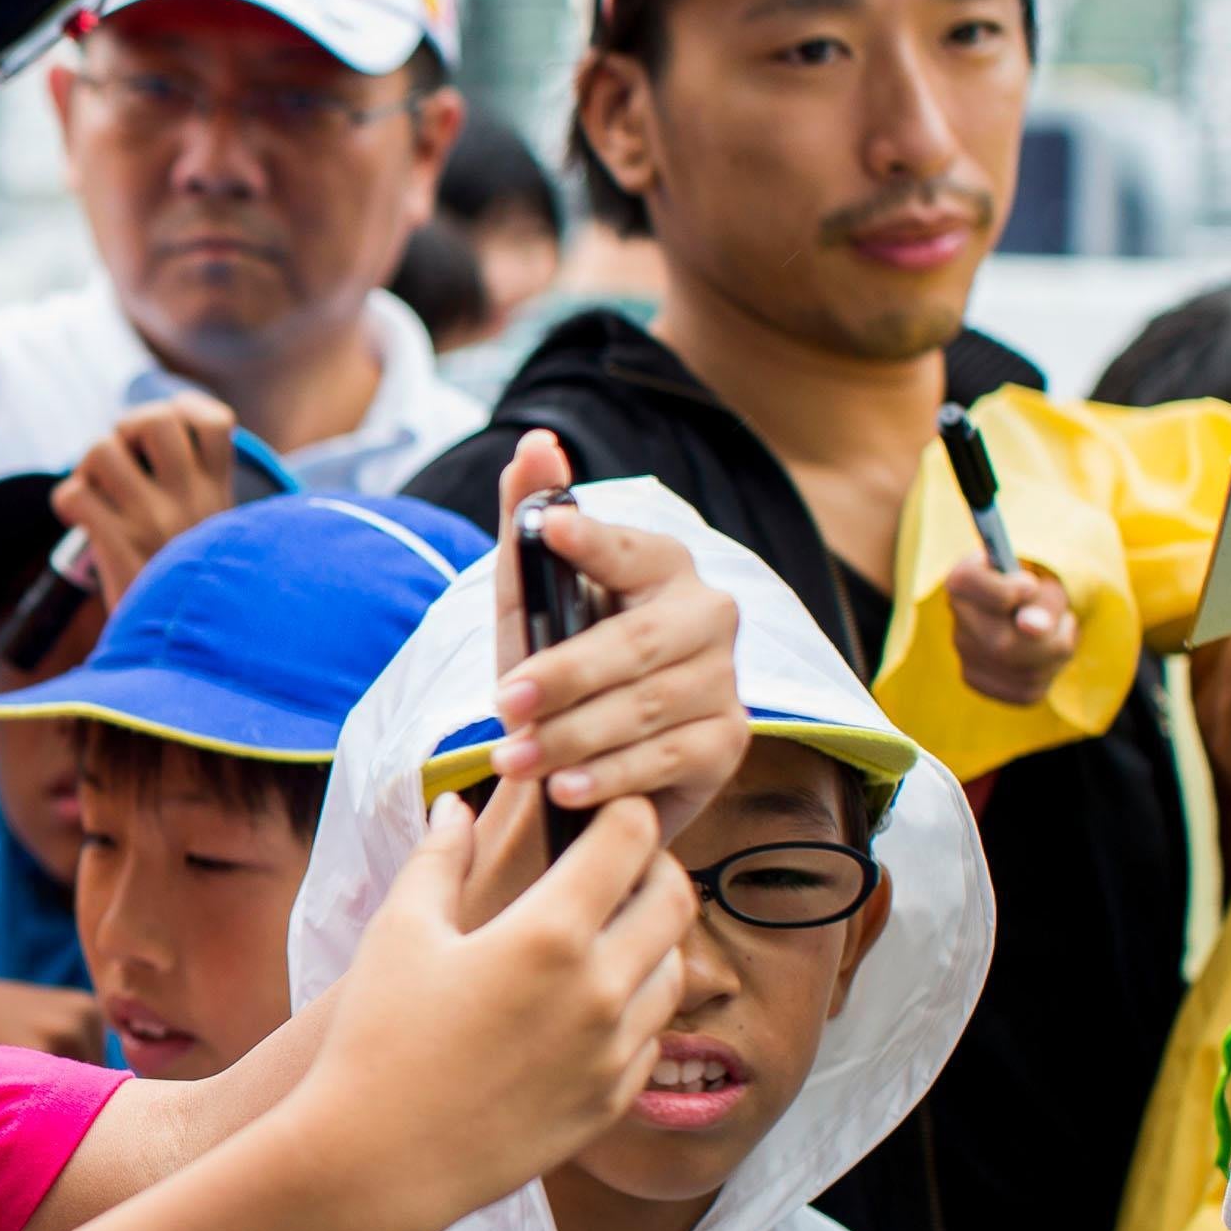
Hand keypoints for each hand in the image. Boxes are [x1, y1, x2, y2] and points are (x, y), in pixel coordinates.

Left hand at [54, 394, 240, 605]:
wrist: (191, 659)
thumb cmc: (193, 591)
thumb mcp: (216, 538)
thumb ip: (197, 489)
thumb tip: (151, 435)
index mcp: (219, 494)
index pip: (216, 421)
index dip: (182, 413)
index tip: (164, 437)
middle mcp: (191, 502)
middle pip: (152, 420)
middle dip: (123, 432)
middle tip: (120, 465)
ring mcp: (154, 522)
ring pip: (101, 450)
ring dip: (87, 467)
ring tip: (96, 495)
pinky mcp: (119, 547)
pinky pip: (74, 495)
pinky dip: (68, 503)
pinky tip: (81, 522)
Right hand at [284, 793, 689, 1230]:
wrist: (376, 1161)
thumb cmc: (377, 1038)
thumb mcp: (399, 932)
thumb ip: (440, 858)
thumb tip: (458, 805)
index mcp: (550, 933)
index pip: (631, 837)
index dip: (620, 810)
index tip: (598, 810)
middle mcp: (601, 988)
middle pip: (675, 897)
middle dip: (652, 866)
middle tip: (614, 863)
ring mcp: (615, 1050)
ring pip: (674, 968)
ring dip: (649, 938)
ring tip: (600, 933)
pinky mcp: (612, 1099)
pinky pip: (652, 1035)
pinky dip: (634, 1005)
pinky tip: (586, 1003)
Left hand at [480, 432, 748, 875]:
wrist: (581, 764)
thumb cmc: (556, 667)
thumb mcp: (527, 601)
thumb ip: (527, 522)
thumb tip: (535, 442)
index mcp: (661, 565)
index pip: (627, 548)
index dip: (590, 539)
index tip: (549, 527)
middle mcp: (709, 615)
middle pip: (638, 643)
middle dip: (565, 674)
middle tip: (503, 702)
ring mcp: (725, 681)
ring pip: (648, 706)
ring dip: (573, 736)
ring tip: (513, 758)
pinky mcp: (727, 743)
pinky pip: (668, 757)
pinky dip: (611, 775)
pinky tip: (565, 788)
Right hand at [940, 553, 1078, 707]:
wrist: (1031, 614)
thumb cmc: (1038, 596)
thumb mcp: (1047, 589)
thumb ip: (1042, 603)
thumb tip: (1033, 629)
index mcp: (963, 582)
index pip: (967, 585)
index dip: (1006, 590)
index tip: (1030, 586)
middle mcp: (956, 619)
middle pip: (1002, 645)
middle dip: (1049, 638)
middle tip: (1063, 620)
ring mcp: (963, 653)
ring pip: (1023, 673)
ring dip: (1056, 655)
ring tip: (1056, 635)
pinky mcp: (977, 681)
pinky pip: (1026, 690)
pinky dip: (1048, 674)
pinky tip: (1045, 657)